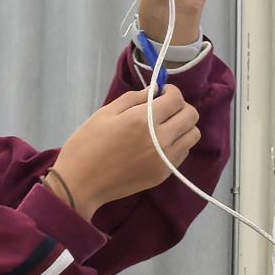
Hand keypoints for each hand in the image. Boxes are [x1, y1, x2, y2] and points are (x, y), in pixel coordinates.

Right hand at [49, 87, 201, 219]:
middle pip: (191, 116)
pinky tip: (158, 143)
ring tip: (163, 126)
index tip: (161, 92)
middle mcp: (161, 139)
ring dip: (182, 126)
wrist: (81, 183)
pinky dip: (177, 143)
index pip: (176, 99)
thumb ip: (134, 98)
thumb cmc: (87, 144)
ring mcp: (165, 159)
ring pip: (192, 136)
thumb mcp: (105, 113)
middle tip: (164, 107)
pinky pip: (183, 153)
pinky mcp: (164, 174)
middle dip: (180, 106)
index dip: (171, 91)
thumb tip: (154, 91)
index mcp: (144, 120)